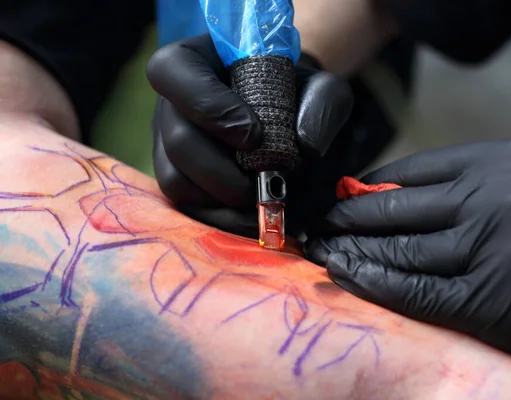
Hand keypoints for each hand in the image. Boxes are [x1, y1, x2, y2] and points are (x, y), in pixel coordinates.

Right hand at [146, 34, 394, 237]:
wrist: (286, 114)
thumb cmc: (296, 93)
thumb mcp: (321, 86)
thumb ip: (323, 104)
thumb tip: (306, 147)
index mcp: (194, 61)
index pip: (173, 71)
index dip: (208, 106)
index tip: (253, 134)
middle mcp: (172, 103)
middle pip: (177, 140)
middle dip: (222, 173)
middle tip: (260, 185)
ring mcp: (168, 143)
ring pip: (175, 180)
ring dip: (221, 202)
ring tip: (259, 205)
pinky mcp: (179, 178)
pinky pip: (186, 206)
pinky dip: (220, 218)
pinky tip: (251, 217)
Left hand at [306, 138, 510, 380]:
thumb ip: (459, 185)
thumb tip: (378, 188)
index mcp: (507, 159)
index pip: (413, 168)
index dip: (369, 182)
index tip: (342, 193)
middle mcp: (500, 197)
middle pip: (396, 206)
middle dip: (348, 216)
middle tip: (319, 221)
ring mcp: (496, 250)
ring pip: (399, 248)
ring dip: (351, 248)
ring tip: (324, 247)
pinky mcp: (492, 301)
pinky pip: (414, 289)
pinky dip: (372, 281)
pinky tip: (345, 272)